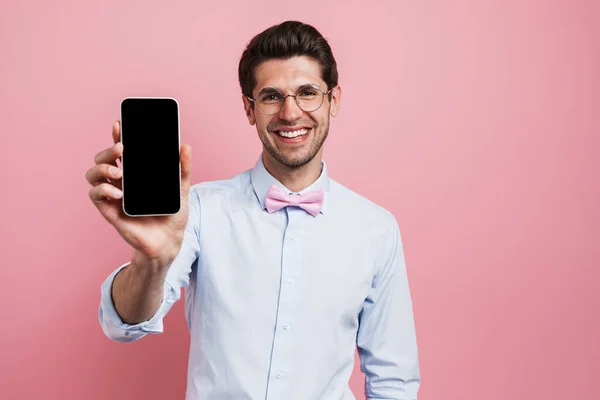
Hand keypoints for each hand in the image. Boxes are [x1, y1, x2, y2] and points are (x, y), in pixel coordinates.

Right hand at [85, 120, 192, 267]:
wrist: (169, 241)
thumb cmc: (173, 214)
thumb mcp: (181, 188)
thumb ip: (183, 168)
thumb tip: (185, 146)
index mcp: (136, 173)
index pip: (122, 150)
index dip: (117, 135)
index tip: (119, 124)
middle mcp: (121, 181)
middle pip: (104, 158)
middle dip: (108, 150)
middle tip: (121, 148)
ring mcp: (113, 195)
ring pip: (94, 174)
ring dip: (101, 168)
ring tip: (117, 171)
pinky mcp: (109, 210)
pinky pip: (96, 195)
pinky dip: (103, 190)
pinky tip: (118, 192)